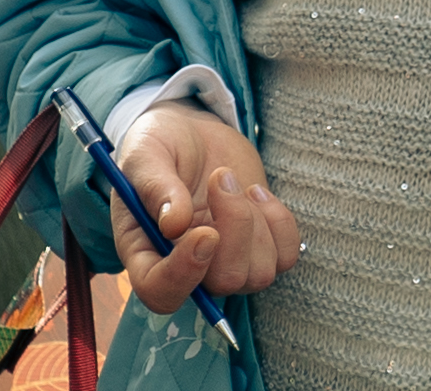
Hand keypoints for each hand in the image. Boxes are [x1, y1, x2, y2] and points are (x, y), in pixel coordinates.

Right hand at [111, 102, 301, 311]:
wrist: (192, 135)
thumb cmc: (159, 146)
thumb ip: (155, 187)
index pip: (162, 294)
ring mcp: (226, 262)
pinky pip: (285, 257)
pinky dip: (279, 222)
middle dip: (235, 226)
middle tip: (220, 176)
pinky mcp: (258, 249)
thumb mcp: (145, 155)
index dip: (185, 275)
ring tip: (230, 180)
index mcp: (145, 253)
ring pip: (259, 274)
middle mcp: (187, 268)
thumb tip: (175, 225)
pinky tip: (255, 192)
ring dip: (255, 221)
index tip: (206, 232)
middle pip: (224, 282)